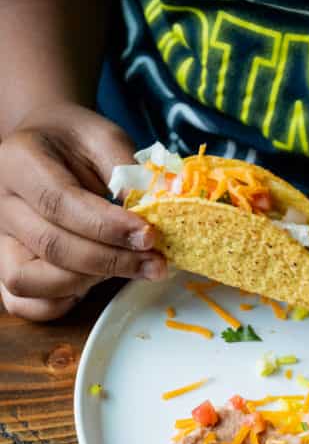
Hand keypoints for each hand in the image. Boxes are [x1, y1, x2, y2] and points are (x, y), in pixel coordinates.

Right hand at [0, 102, 164, 320]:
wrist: (46, 147)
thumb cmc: (76, 145)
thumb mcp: (104, 139)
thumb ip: (128, 172)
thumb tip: (159, 211)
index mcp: (18, 161)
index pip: (60, 203)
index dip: (108, 227)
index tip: (149, 236)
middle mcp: (1, 204)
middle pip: (52, 246)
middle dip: (112, 261)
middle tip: (156, 262)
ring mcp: (2, 240)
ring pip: (30, 281)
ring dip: (86, 283)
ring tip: (126, 267)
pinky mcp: (8, 267)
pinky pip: (23, 304)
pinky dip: (60, 304)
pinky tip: (92, 284)